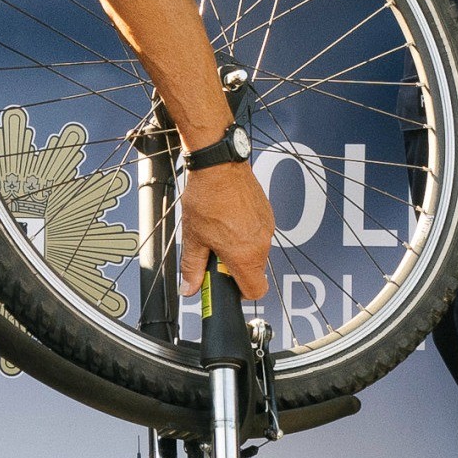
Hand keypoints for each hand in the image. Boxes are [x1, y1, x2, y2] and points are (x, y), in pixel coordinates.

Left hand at [177, 161, 274, 299]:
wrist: (219, 165)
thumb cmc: (207, 197)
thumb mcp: (194, 238)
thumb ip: (193, 267)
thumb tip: (190, 288)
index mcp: (246, 255)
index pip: (256, 291)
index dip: (239, 293)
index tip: (224, 284)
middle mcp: (262, 243)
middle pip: (254, 271)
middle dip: (235, 268)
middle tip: (215, 254)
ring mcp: (266, 227)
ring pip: (256, 251)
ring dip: (239, 250)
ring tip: (219, 232)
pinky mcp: (266, 213)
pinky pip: (258, 233)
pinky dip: (245, 233)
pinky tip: (228, 219)